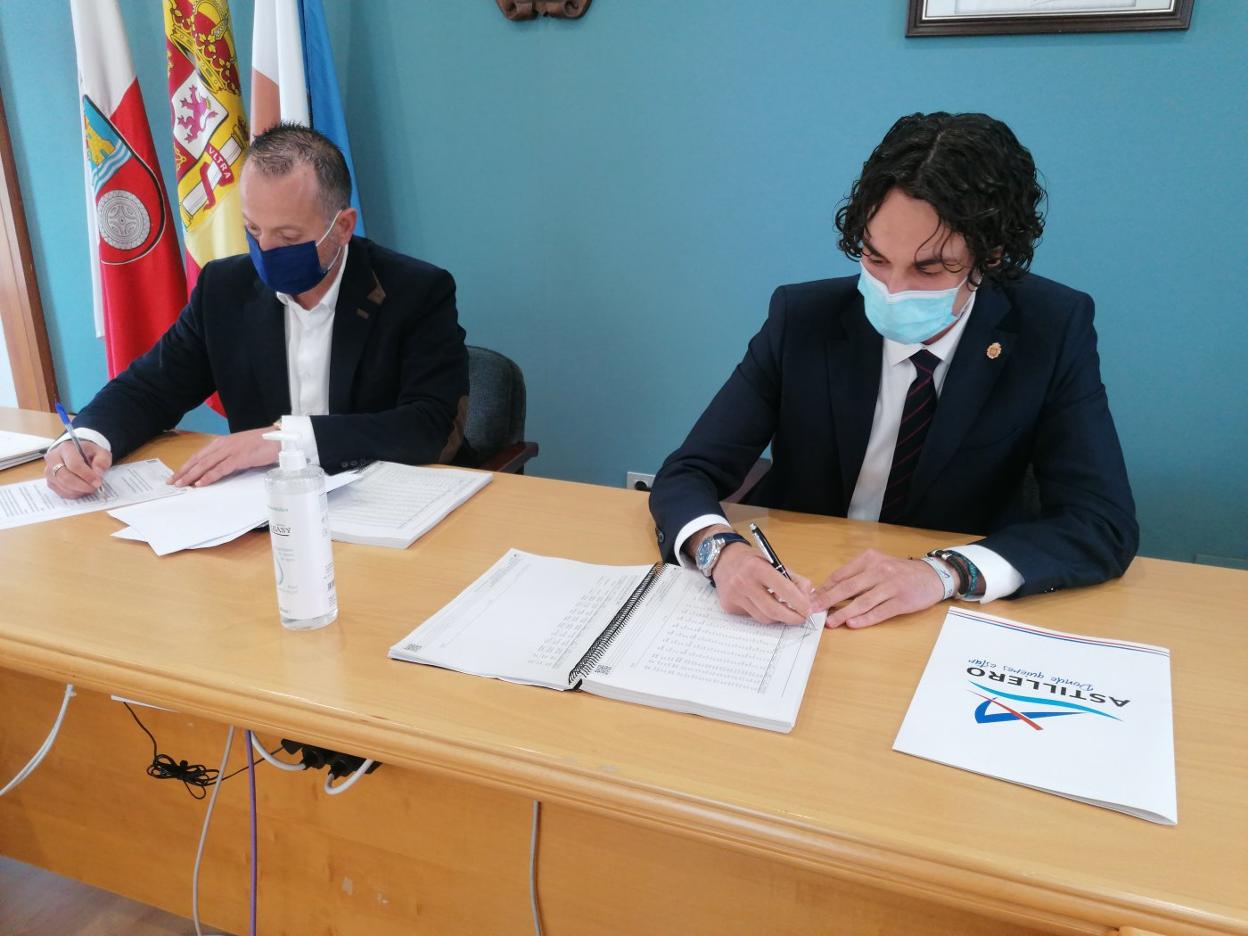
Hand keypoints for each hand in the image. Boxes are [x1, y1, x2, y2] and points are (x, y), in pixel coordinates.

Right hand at [44, 440, 111, 497]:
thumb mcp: (100, 452)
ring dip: (79, 490)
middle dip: (83, 485)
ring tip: (90, 487)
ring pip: (63, 486)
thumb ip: (102, 461)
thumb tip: (98, 473)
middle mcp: (53, 458)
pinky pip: (61, 492)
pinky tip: (82, 489)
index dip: (87, 475)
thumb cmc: (88, 454)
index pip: (74, 464)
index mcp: (66, 448)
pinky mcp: (50, 482)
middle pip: (66, 477)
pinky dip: (74, 494)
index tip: (98, 481)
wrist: (77, 454)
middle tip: (95, 487)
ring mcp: (49, 471)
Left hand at [171, 428, 281, 487]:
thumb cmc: (263, 444)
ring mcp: (231, 451)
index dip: (187, 465)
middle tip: (171, 482)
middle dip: (184, 471)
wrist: (280, 438)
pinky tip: (200, 483)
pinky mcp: (239, 458)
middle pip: (198, 460)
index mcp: (223, 442)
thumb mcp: (241, 449)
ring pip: (205, 465)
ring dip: (191, 475)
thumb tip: (220, 469)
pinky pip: (220, 469)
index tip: (176, 475)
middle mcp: (223, 445)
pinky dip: (209, 477)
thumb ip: (230, 457)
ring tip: (181, 484)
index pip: (199, 455)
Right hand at [710, 543, 816, 625]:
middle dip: (791, 617)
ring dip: (778, 617)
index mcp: (757, 567)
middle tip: (801, 618)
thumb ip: (792, 578)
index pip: (784, 589)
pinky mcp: (728, 606)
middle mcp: (743, 582)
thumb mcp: (773, 562)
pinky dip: (763, 613)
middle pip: (773, 609)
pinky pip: (752, 616)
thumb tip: (807, 597)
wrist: (723, 560)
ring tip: (785, 612)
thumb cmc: (752, 560)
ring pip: (763, 617)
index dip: (799, 602)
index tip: (808, 609)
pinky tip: (765, 605)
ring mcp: (734, 596)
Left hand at [814, 549, 944, 628]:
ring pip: (863, 601)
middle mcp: (879, 570)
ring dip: (844, 613)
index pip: (841, 575)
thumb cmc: (899, 572)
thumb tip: (828, 591)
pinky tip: (853, 624)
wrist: (932, 575)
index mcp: (869, 559)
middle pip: (848, 587)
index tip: (811, 599)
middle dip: (828, 600)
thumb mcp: (878, 565)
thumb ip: (856, 575)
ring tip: (830, 622)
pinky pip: (880, 611)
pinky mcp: (902, 601)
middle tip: (813, 610)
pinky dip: (865, 618)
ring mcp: (891, 586)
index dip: (824, 588)